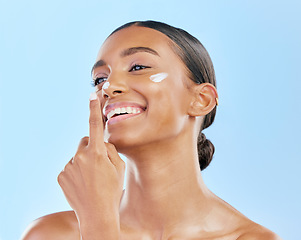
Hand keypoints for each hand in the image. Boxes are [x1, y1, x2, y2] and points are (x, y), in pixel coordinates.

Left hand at [57, 93, 124, 236]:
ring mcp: (69, 166)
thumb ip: (110, 149)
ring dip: (84, 161)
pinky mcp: (62, 175)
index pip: (95, 125)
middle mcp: (80, 157)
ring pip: (78, 155)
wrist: (97, 215)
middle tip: (100, 164)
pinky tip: (84, 183)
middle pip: (86, 142)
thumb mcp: (119, 167)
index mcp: (96, 153)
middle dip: (92, 147)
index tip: (91, 95)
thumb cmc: (112, 190)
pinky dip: (77, 171)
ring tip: (92, 178)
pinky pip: (71, 166)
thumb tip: (101, 142)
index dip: (93, 109)